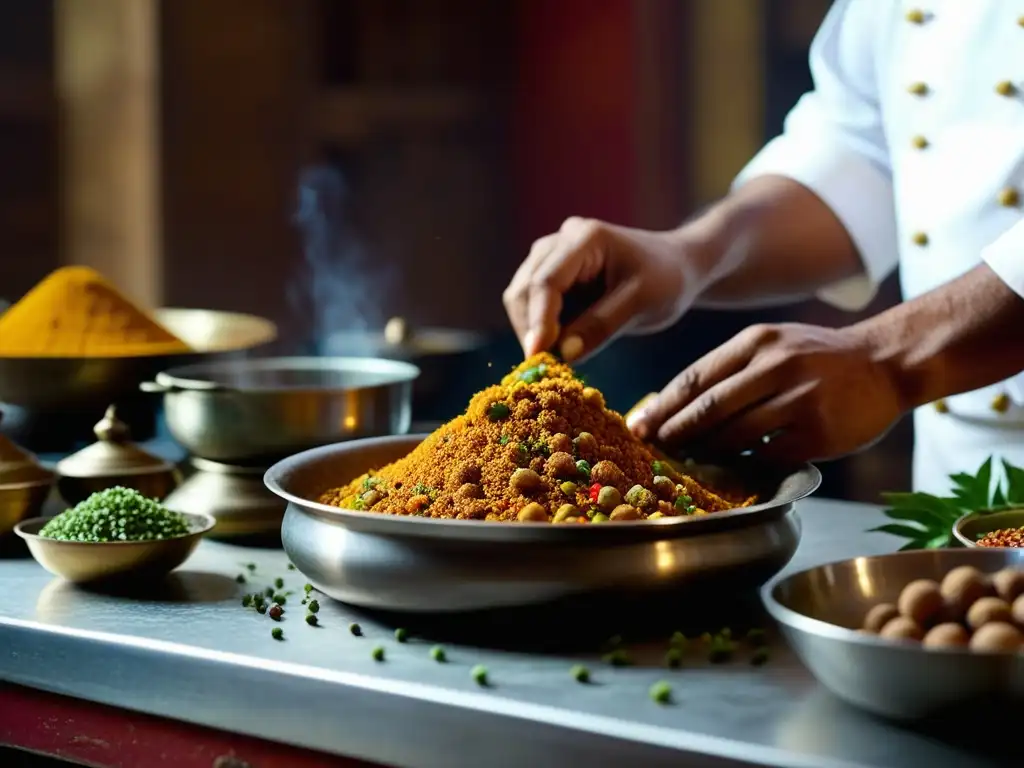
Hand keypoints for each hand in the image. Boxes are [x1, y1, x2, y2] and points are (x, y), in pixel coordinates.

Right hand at [503, 217, 704, 361]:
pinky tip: (560, 347)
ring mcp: (552, 256)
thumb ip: (602, 326)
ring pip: (521, 297)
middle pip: (524, 289)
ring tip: (557, 358)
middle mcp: (560, 241)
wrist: (678, 267)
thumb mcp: (641, 303)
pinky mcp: (552, 274)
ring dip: (533, 330)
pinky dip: (540, 328)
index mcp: (584, 238)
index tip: (537, 357)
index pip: (546, 281)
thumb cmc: (667, 280)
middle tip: (548, 367)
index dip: (538, 321)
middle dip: (532, 328)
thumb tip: (563, 355)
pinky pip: (532, 304)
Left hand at [626, 322, 903, 462]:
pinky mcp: (817, 434)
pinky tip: (728, 471)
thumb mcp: (772, 343)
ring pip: (734, 435)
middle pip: (708, 408)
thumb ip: (730, 368)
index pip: (695, 377)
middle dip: (674, 433)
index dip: (663, 406)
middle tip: (653, 450)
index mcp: (757, 342)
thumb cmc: (818, 357)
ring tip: (684, 463)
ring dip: (704, 453)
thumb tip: (675, 403)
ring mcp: (798, 401)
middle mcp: (775, 367)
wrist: (885, 362)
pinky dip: (743, 466)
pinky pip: (767, 456)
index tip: (639, 425)